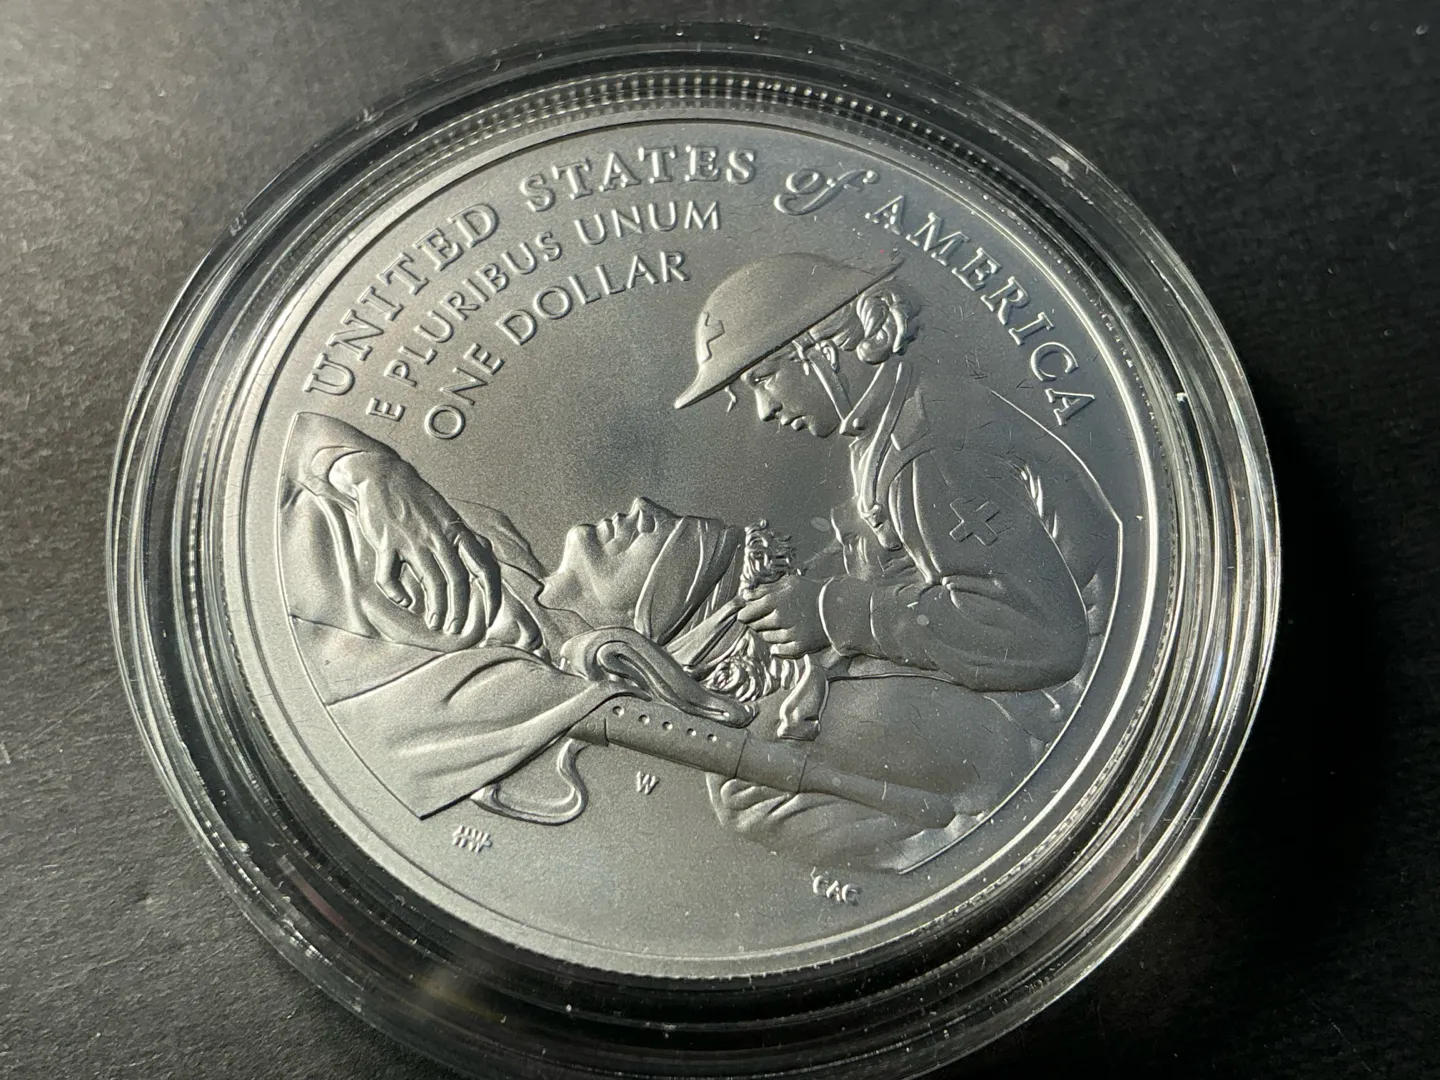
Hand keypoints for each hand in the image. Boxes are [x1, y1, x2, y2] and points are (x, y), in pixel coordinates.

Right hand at [330, 450, 500, 633]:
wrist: (383, 475)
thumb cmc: (418, 499)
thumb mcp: (449, 514)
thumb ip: (465, 536)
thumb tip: (486, 553)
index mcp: (456, 531)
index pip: (484, 566)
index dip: (491, 595)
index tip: (489, 616)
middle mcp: (438, 536)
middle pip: (458, 581)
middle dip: (460, 610)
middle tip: (456, 627)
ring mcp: (412, 539)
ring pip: (430, 582)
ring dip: (436, 608)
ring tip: (436, 623)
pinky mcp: (387, 542)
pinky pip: (391, 575)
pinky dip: (397, 593)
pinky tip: (404, 601)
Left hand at [736, 574, 829, 657]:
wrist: (838, 606)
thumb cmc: (813, 592)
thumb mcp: (789, 583)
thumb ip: (765, 589)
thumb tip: (745, 596)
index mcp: (775, 600)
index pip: (748, 611)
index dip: (745, 614)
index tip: (746, 615)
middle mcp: (780, 617)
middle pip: (757, 626)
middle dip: (758, 622)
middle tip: (768, 618)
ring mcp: (790, 633)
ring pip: (767, 638)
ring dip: (769, 633)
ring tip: (781, 626)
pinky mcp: (800, 645)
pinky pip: (780, 650)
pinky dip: (778, 647)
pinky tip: (782, 642)